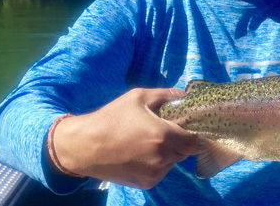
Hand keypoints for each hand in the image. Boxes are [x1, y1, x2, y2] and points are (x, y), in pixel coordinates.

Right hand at [52, 88, 197, 188]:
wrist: (83, 147)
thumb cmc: (112, 118)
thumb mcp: (139, 97)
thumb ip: (167, 95)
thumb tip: (187, 95)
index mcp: (164, 137)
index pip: (196, 140)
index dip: (195, 132)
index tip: (187, 124)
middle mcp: (163, 159)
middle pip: (185, 150)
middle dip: (180, 140)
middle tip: (164, 129)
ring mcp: (155, 174)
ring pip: (173, 161)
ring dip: (168, 151)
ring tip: (148, 140)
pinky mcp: (146, 183)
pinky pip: (161, 170)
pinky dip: (157, 162)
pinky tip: (141, 152)